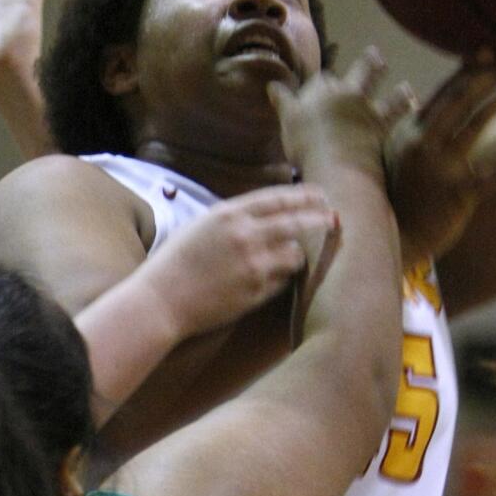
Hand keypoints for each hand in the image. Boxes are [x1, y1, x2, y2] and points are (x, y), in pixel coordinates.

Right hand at [149, 183, 338, 339]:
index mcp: (229, 214)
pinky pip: (282, 280)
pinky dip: (282, 277)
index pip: (278, 198)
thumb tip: (268, 215)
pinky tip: (273, 277)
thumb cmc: (176, 261)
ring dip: (297, 253)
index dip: (304, 196)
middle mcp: (245, 235)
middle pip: (296, 222)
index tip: (320, 195)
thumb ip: (234, 218)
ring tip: (293, 255)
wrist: (161, 300)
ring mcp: (253, 264)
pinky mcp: (256, 291)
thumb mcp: (201, 225)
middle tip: (333, 218)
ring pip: (295, 254)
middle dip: (319, 219)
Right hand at [270, 46, 415, 181]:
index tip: (322, 84)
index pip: (322, 80)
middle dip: (366, 63)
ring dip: (392, 84)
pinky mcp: (380, 126)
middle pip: (357, 73)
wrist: (335, 164)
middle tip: (375, 52)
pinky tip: (414, 101)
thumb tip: (272, 85)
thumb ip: (283, 101)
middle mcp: (345, 93)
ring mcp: (365, 109)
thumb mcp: (288, 120)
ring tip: (402, 79)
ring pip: (381, 91)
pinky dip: (405, 106)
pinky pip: (395, 112)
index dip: (322, 83)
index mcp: (321, 90)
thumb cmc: (305, 143)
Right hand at [387, 50, 495, 266]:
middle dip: (488, 76)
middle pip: (459, 100)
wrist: (388, 239)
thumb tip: (419, 100)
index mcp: (407, 133)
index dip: (465, 71)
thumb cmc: (392, 198)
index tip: (485, 51)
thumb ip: (408, 129)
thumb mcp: (392, 156)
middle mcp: (421, 144)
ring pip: (476, 125)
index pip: (441, 95)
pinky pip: (494, 176)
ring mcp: (438, 167)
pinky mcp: (456, 193)